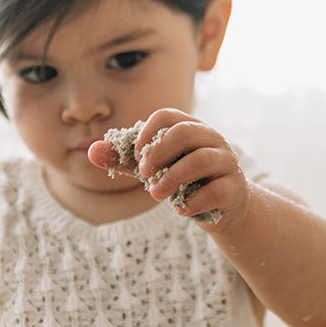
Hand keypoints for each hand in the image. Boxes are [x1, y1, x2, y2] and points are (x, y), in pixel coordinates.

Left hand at [89, 110, 249, 228]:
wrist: (220, 207)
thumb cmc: (183, 181)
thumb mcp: (153, 169)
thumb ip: (125, 160)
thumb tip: (91, 151)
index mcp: (189, 128)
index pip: (168, 116)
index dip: (147, 134)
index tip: (137, 157)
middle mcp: (211, 139)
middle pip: (185, 132)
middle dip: (159, 153)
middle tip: (143, 174)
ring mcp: (227, 163)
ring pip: (202, 160)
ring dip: (173, 178)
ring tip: (155, 194)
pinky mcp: (234, 189)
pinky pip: (216, 191)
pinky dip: (194, 202)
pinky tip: (180, 210)